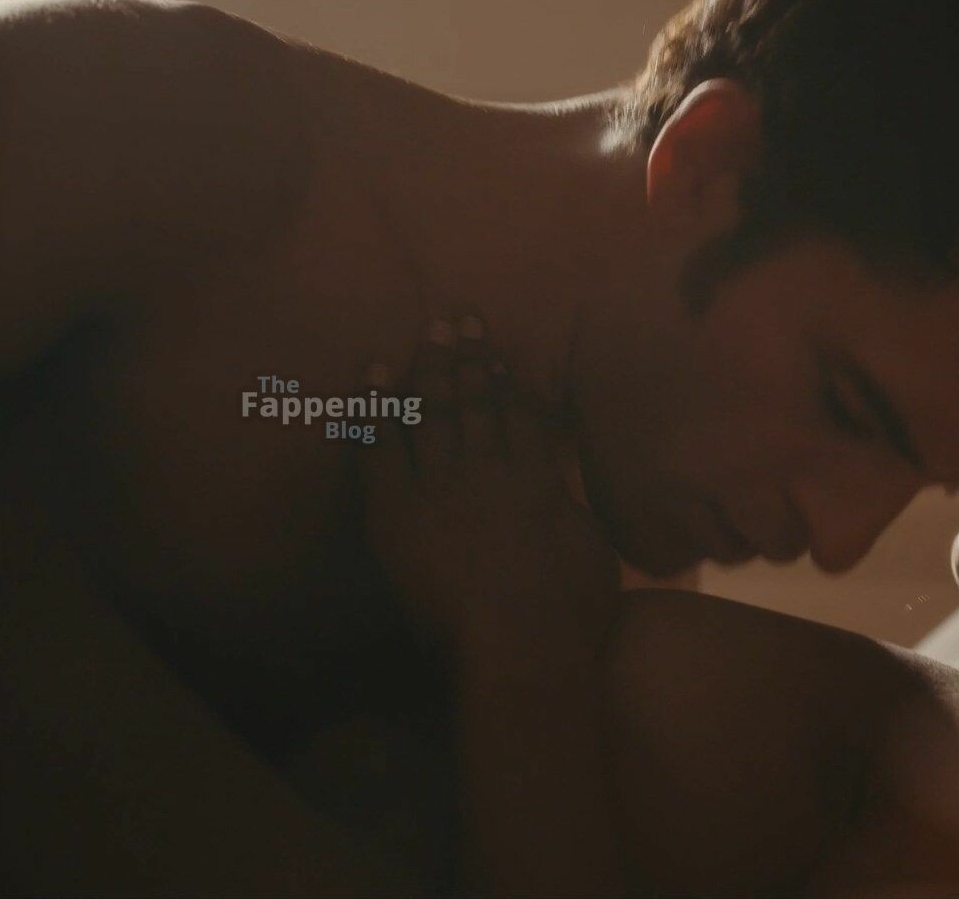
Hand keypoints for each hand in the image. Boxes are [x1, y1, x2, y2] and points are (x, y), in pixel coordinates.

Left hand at [360, 316, 619, 657]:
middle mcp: (488, 467)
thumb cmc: (572, 611)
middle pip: (475, 401)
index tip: (496, 349)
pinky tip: (370, 372)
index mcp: (538, 477)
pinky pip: (380, 446)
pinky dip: (374, 408)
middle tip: (457, 317)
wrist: (523, 642)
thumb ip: (568, 513)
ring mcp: (441, 485)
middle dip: (466, 357)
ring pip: (433, 411)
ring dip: (428, 368)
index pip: (522, 413)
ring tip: (429, 331)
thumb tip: (557, 495)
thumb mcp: (588, 550)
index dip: (507, 378)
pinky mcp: (398, 510)